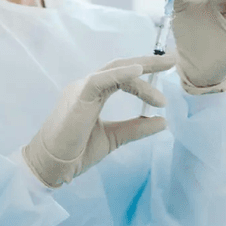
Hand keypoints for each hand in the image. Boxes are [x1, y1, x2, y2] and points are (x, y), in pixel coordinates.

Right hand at [22, 54, 176, 187]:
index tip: (169, 74)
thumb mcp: (114, 138)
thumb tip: (163, 122)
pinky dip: (120, 74)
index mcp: (94, 93)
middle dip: (148, 61)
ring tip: (166, 69)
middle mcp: (88, 86)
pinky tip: (138, 71)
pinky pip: (100, 80)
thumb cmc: (76, 152)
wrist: (52, 166)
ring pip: (115, 70)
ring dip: (141, 69)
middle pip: (121, 66)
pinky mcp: (78, 97)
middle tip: (174, 59)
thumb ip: (136, 128)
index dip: (146, 73)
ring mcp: (81, 89)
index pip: (123, 76)